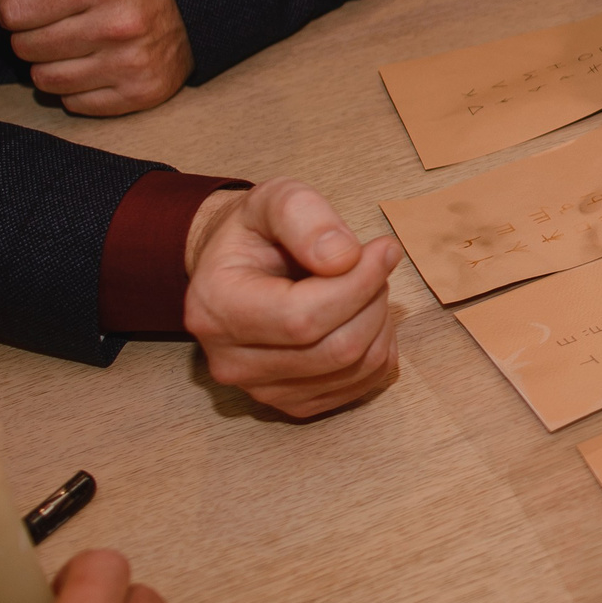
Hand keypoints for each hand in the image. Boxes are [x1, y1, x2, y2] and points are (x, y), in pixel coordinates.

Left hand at [0, 0, 191, 115]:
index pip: (11, 10)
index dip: (17, 3)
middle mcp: (121, 22)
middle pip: (24, 47)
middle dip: (32, 33)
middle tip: (64, 18)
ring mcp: (133, 62)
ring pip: (44, 80)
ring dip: (50, 62)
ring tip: (78, 41)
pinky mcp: (141, 93)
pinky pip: (72, 103)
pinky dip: (75, 86)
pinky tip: (97, 62)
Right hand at [184, 180, 400, 418]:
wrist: (236, 268)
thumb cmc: (257, 233)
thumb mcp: (274, 198)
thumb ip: (305, 216)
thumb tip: (343, 258)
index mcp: (216, 308)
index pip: (303, 317)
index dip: (359, 283)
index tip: (385, 249)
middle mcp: (231, 361)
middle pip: (335, 348)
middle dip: (372, 300)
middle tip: (374, 264)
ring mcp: (260, 390)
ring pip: (354, 368)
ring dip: (380, 321)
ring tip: (366, 285)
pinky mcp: (292, 403)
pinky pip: (359, 385)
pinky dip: (378, 348)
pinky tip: (363, 315)